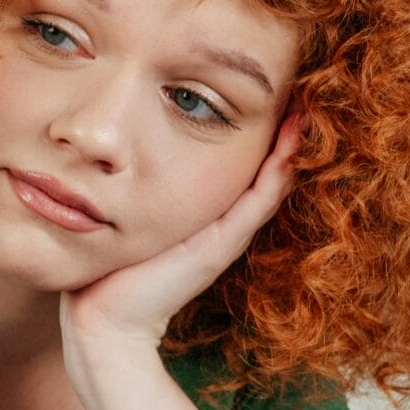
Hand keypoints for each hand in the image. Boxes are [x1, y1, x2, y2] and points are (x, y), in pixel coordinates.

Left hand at [59, 107, 305, 399]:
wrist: (104, 318)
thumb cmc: (112, 270)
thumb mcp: (133, 218)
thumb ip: (141, 194)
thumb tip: (119, 159)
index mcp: (207, 219)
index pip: (246, 171)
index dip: (261, 137)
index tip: (272, 97)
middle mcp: (224, 226)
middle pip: (267, 174)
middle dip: (284, 136)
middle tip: (304, 92)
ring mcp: (228, 235)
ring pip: (272, 183)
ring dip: (291, 146)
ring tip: (306, 108)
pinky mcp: (222, 244)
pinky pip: (261, 197)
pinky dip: (279, 167)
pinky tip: (291, 137)